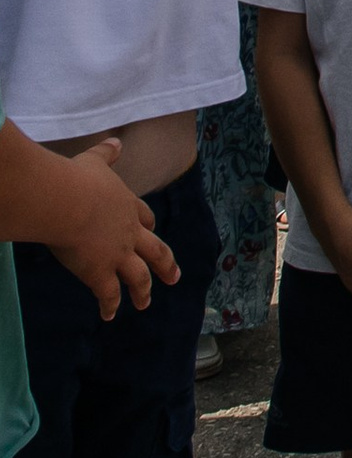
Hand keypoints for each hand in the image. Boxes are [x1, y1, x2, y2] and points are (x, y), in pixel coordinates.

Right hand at [43, 142, 178, 317]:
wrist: (68, 203)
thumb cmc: (78, 180)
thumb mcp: (95, 161)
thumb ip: (107, 153)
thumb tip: (115, 141)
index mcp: (128, 206)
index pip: (145, 219)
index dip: (149, 227)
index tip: (152, 232)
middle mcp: (129, 233)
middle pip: (155, 250)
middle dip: (166, 264)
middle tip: (176, 277)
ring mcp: (118, 254)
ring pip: (138, 277)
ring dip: (143, 291)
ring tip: (146, 303)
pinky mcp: (99, 273)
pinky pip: (109, 294)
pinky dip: (110, 305)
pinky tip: (110, 315)